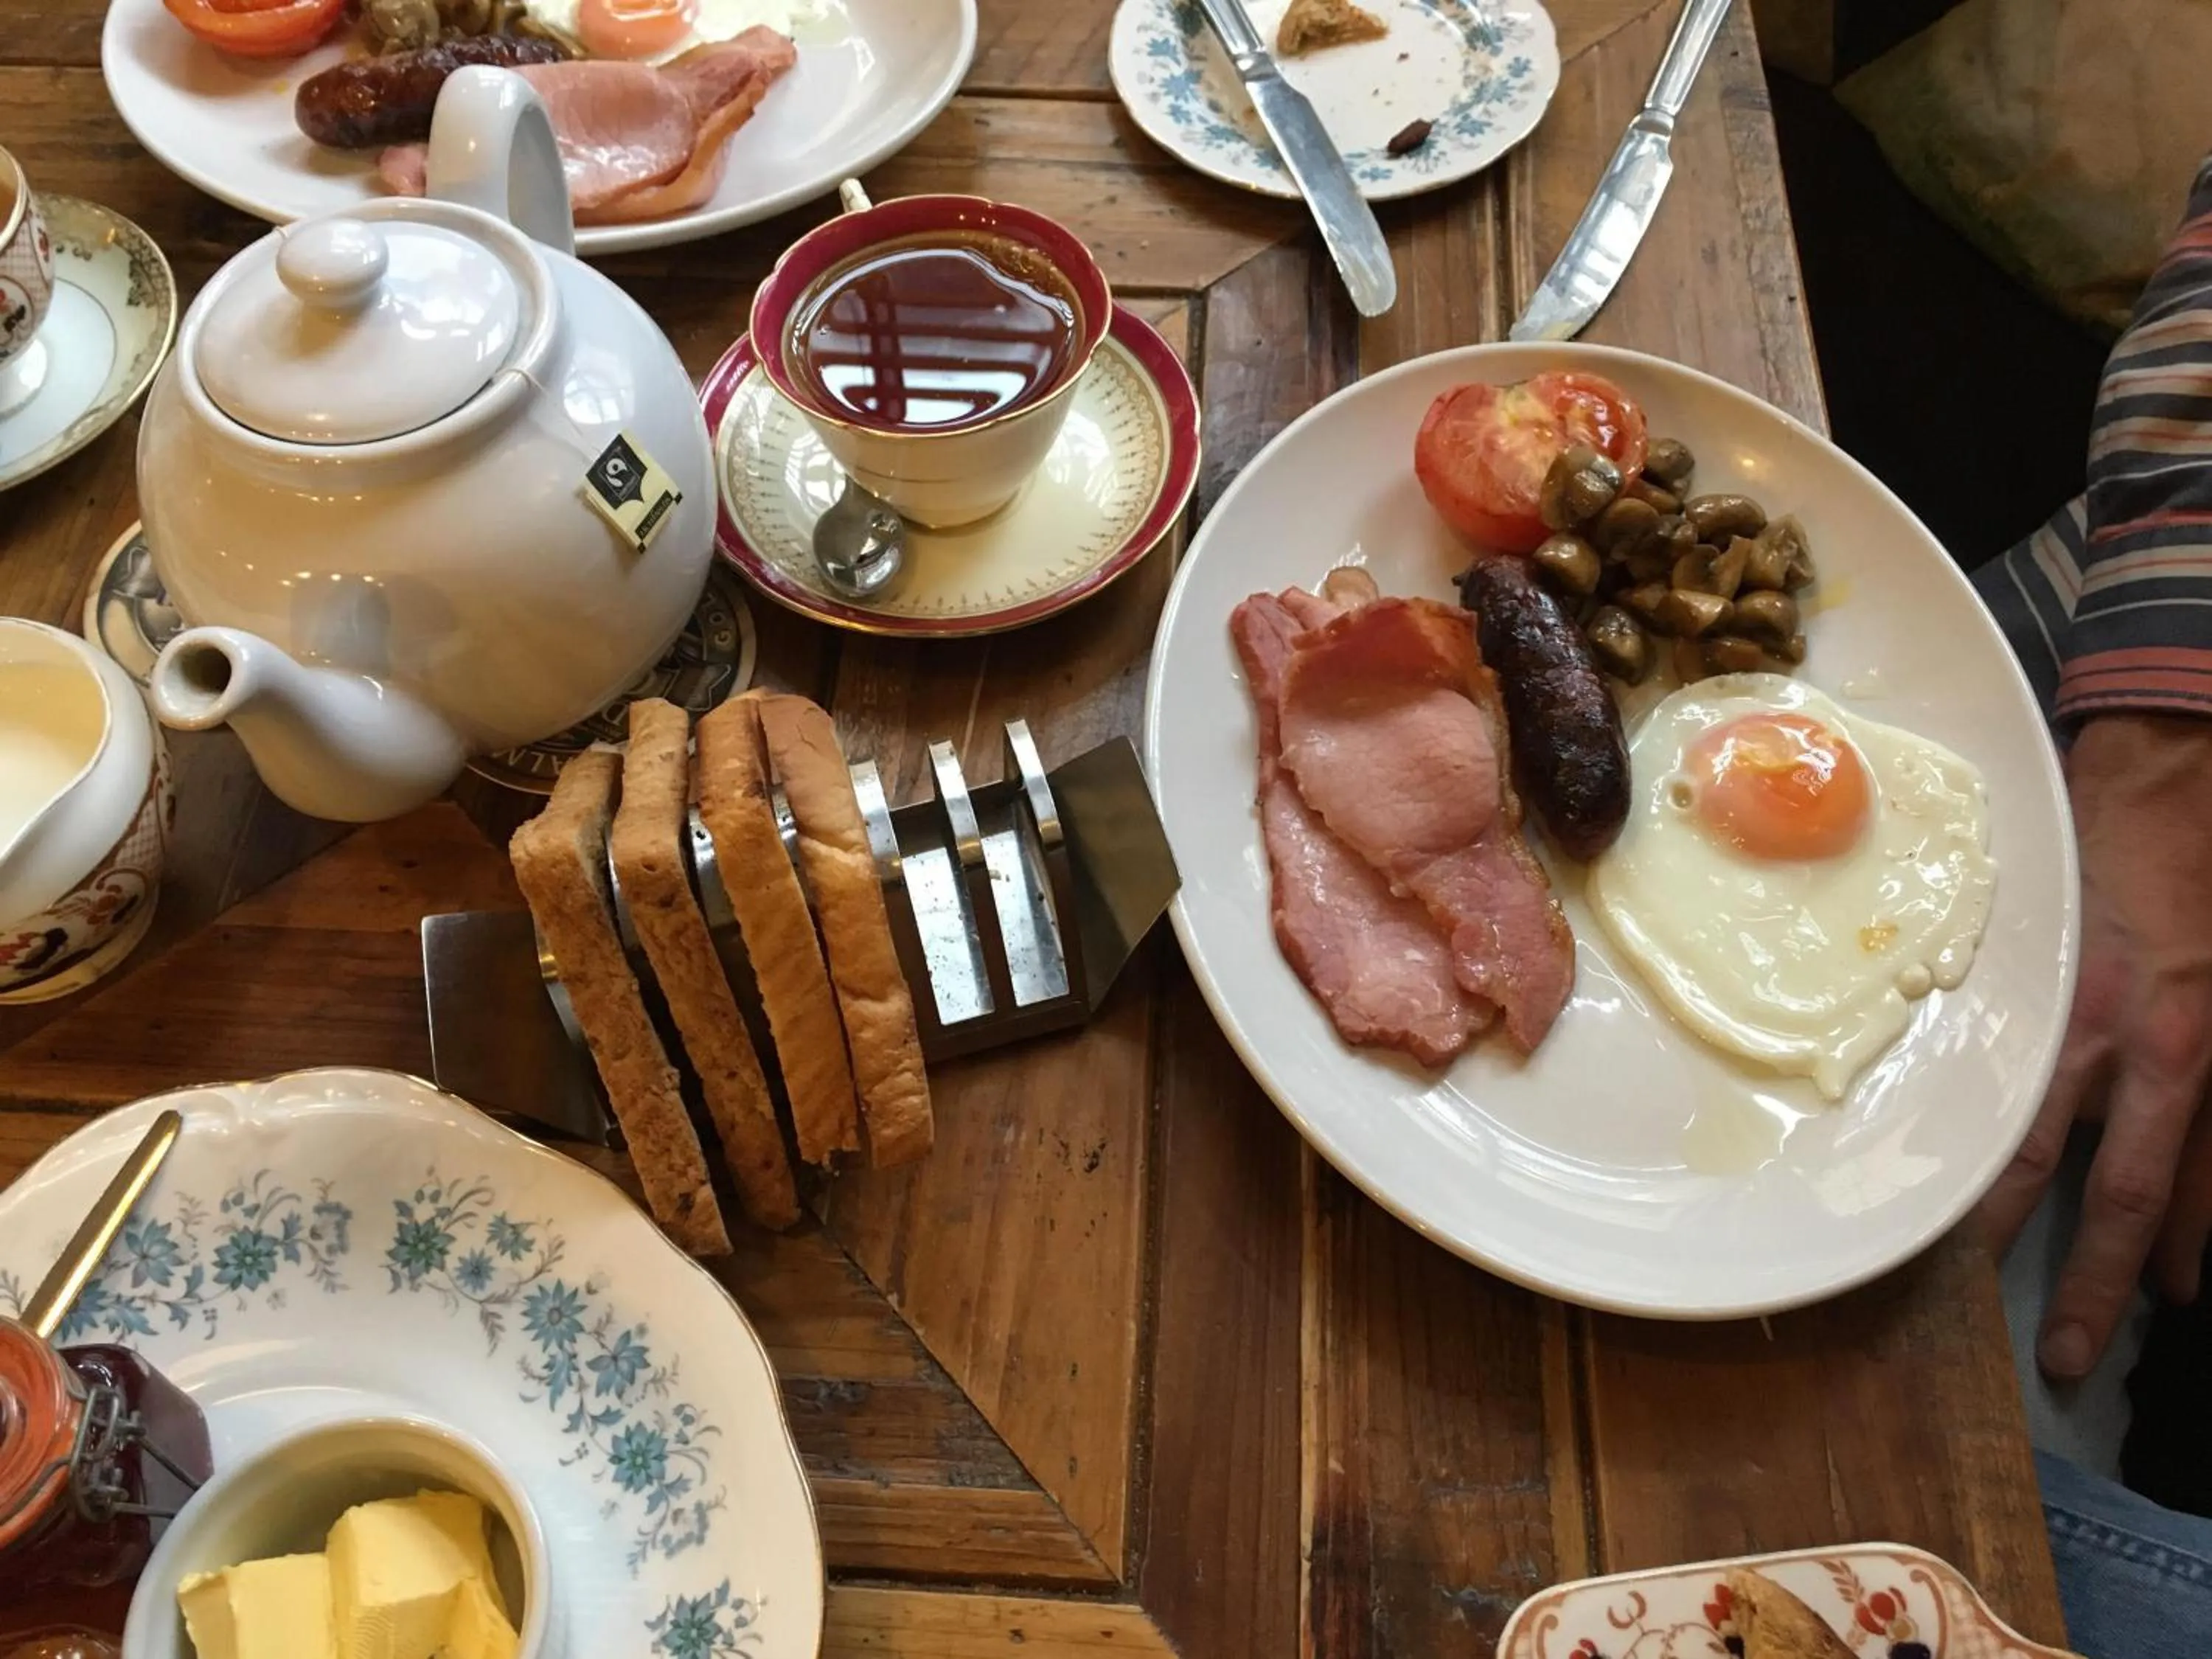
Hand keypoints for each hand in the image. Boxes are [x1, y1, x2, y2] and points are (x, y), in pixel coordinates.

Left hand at [1979, 713, 2211, 1377]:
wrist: (2185, 780)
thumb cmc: (2087, 845)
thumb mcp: (2023, 928)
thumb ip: (1995, 1002)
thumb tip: (1939, 1064)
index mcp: (2075, 1025)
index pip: (2017, 1150)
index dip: (1987, 1221)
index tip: (1953, 1277)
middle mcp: (2150, 1052)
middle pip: (2116, 1197)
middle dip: (2094, 1284)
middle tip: (2066, 1357)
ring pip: (2193, 1185)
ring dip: (2169, 1258)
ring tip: (2153, 1318)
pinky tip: (2208, 1251)